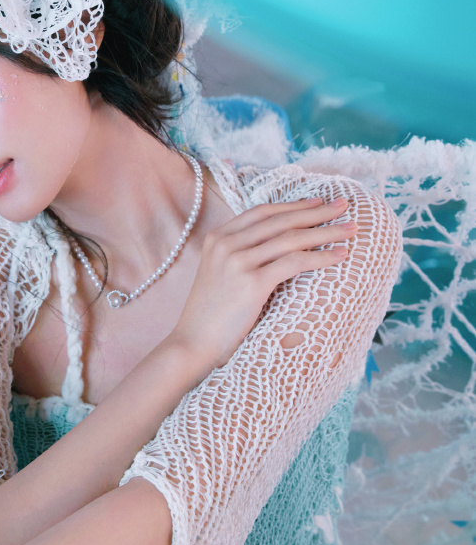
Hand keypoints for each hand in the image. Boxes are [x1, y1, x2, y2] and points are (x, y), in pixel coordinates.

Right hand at [171, 196, 356, 369]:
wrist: (193, 343)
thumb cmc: (212, 315)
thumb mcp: (220, 273)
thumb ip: (242, 254)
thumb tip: (278, 247)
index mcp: (218, 237)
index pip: (262, 212)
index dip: (293, 205)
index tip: (318, 202)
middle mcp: (226, 243)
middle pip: (280, 220)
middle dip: (316, 211)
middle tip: (343, 206)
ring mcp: (237, 261)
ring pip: (291, 239)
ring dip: (326, 232)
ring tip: (351, 229)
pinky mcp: (251, 282)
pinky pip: (294, 263)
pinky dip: (321, 257)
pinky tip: (341, 255)